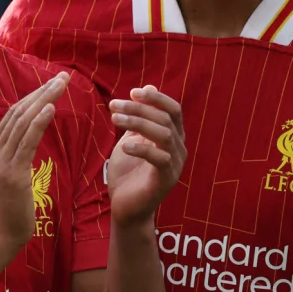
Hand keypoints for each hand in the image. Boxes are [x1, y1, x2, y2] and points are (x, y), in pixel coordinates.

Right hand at [0, 72, 67, 253]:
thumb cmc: (8, 207)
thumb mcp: (7, 173)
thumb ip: (14, 153)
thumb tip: (27, 136)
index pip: (14, 113)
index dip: (34, 96)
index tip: (53, 83)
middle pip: (19, 111)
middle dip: (42, 91)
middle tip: (63, 77)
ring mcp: (1, 160)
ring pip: (24, 121)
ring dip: (44, 100)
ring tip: (61, 85)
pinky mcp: (13, 172)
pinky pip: (27, 141)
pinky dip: (39, 122)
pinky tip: (51, 108)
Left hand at [107, 85, 185, 226]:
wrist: (126, 207)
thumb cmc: (128, 171)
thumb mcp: (131, 137)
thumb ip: (140, 116)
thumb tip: (148, 85)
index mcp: (173, 136)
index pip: (173, 109)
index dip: (156, 98)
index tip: (132, 91)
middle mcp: (179, 148)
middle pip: (165, 119)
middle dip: (138, 108)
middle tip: (114, 105)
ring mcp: (175, 164)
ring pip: (163, 134)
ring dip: (137, 123)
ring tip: (115, 119)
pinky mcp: (167, 180)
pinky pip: (159, 158)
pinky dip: (142, 148)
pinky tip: (124, 145)